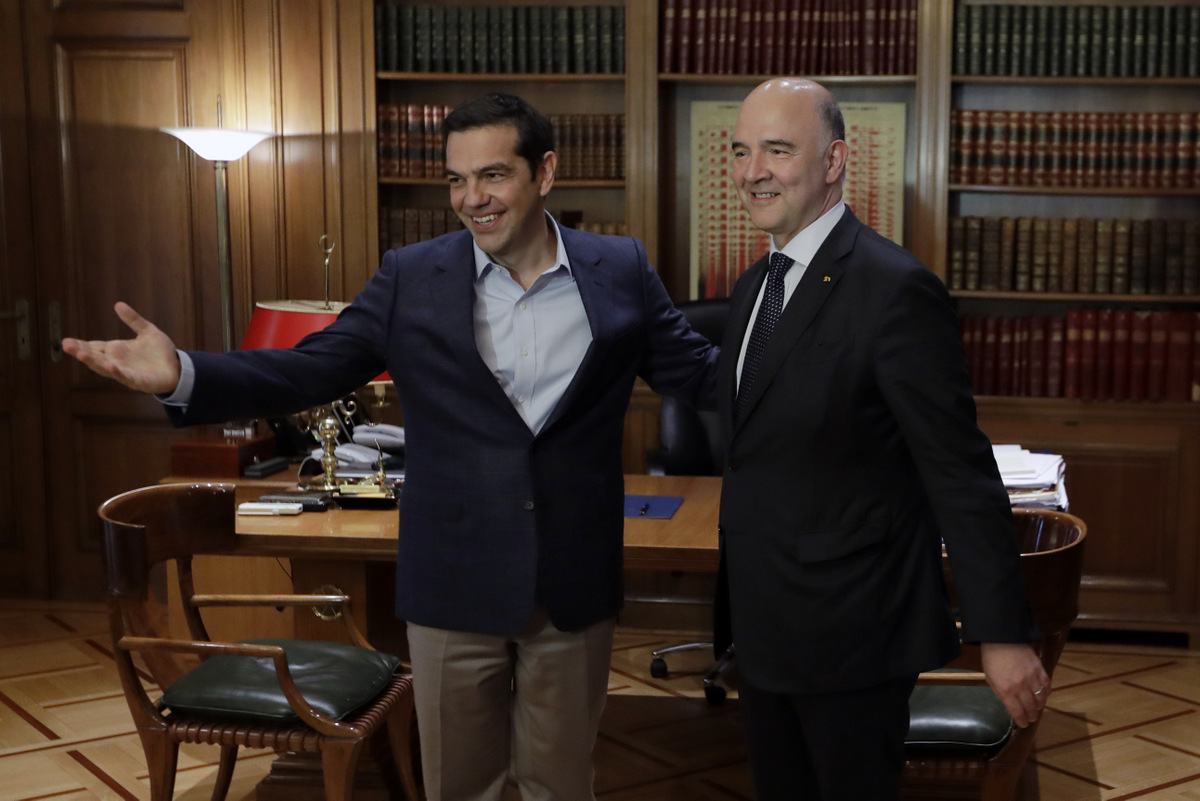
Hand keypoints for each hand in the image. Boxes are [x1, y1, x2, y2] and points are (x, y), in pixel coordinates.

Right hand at [61, 302, 181, 394]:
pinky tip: (110, 366)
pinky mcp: (138, 381)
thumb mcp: (147, 331)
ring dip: (94, 362)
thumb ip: (133, 320)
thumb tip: (118, 304)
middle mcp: (117, 361)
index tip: (65, 341)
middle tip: (65, 345)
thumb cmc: (160, 352)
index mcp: (116, 350)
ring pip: (105, 368)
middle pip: (94, 357)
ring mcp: (125, 372)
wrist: (178, 368)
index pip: (94, 346)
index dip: (80, 344)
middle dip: (80, 352)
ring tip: (82, 355)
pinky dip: (117, 372)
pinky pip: (125, 377)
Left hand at [980, 641, 1049, 727]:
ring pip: (1041, 699)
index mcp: (1006, 690)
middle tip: (1031, 718)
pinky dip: (1046, 694)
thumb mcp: (991, 679)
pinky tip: (1043, 696)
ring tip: (1037, 709)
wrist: (1001, 638)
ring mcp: (1032, 677)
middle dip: (1031, 716)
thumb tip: (1012, 707)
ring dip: (1039, 707)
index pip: (1017, 712)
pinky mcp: (1040, 669)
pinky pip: (1047, 686)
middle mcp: (1020, 686)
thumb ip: (1002, 694)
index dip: (1021, 721)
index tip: (1023, 724)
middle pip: (1031, 708)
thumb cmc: (992, 659)